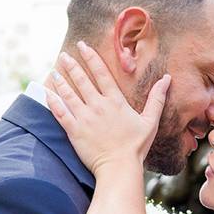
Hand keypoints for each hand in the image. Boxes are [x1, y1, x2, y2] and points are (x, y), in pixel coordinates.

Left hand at [46, 41, 170, 175]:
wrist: (119, 167)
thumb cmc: (136, 146)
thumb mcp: (150, 121)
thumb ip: (157, 99)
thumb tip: (167, 79)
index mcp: (115, 101)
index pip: (101, 73)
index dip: (91, 57)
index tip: (82, 46)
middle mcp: (98, 106)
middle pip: (81, 80)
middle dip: (71, 65)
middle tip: (63, 55)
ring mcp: (84, 118)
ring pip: (68, 94)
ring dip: (59, 81)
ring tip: (53, 71)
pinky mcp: (74, 130)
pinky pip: (60, 112)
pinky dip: (52, 101)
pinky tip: (47, 92)